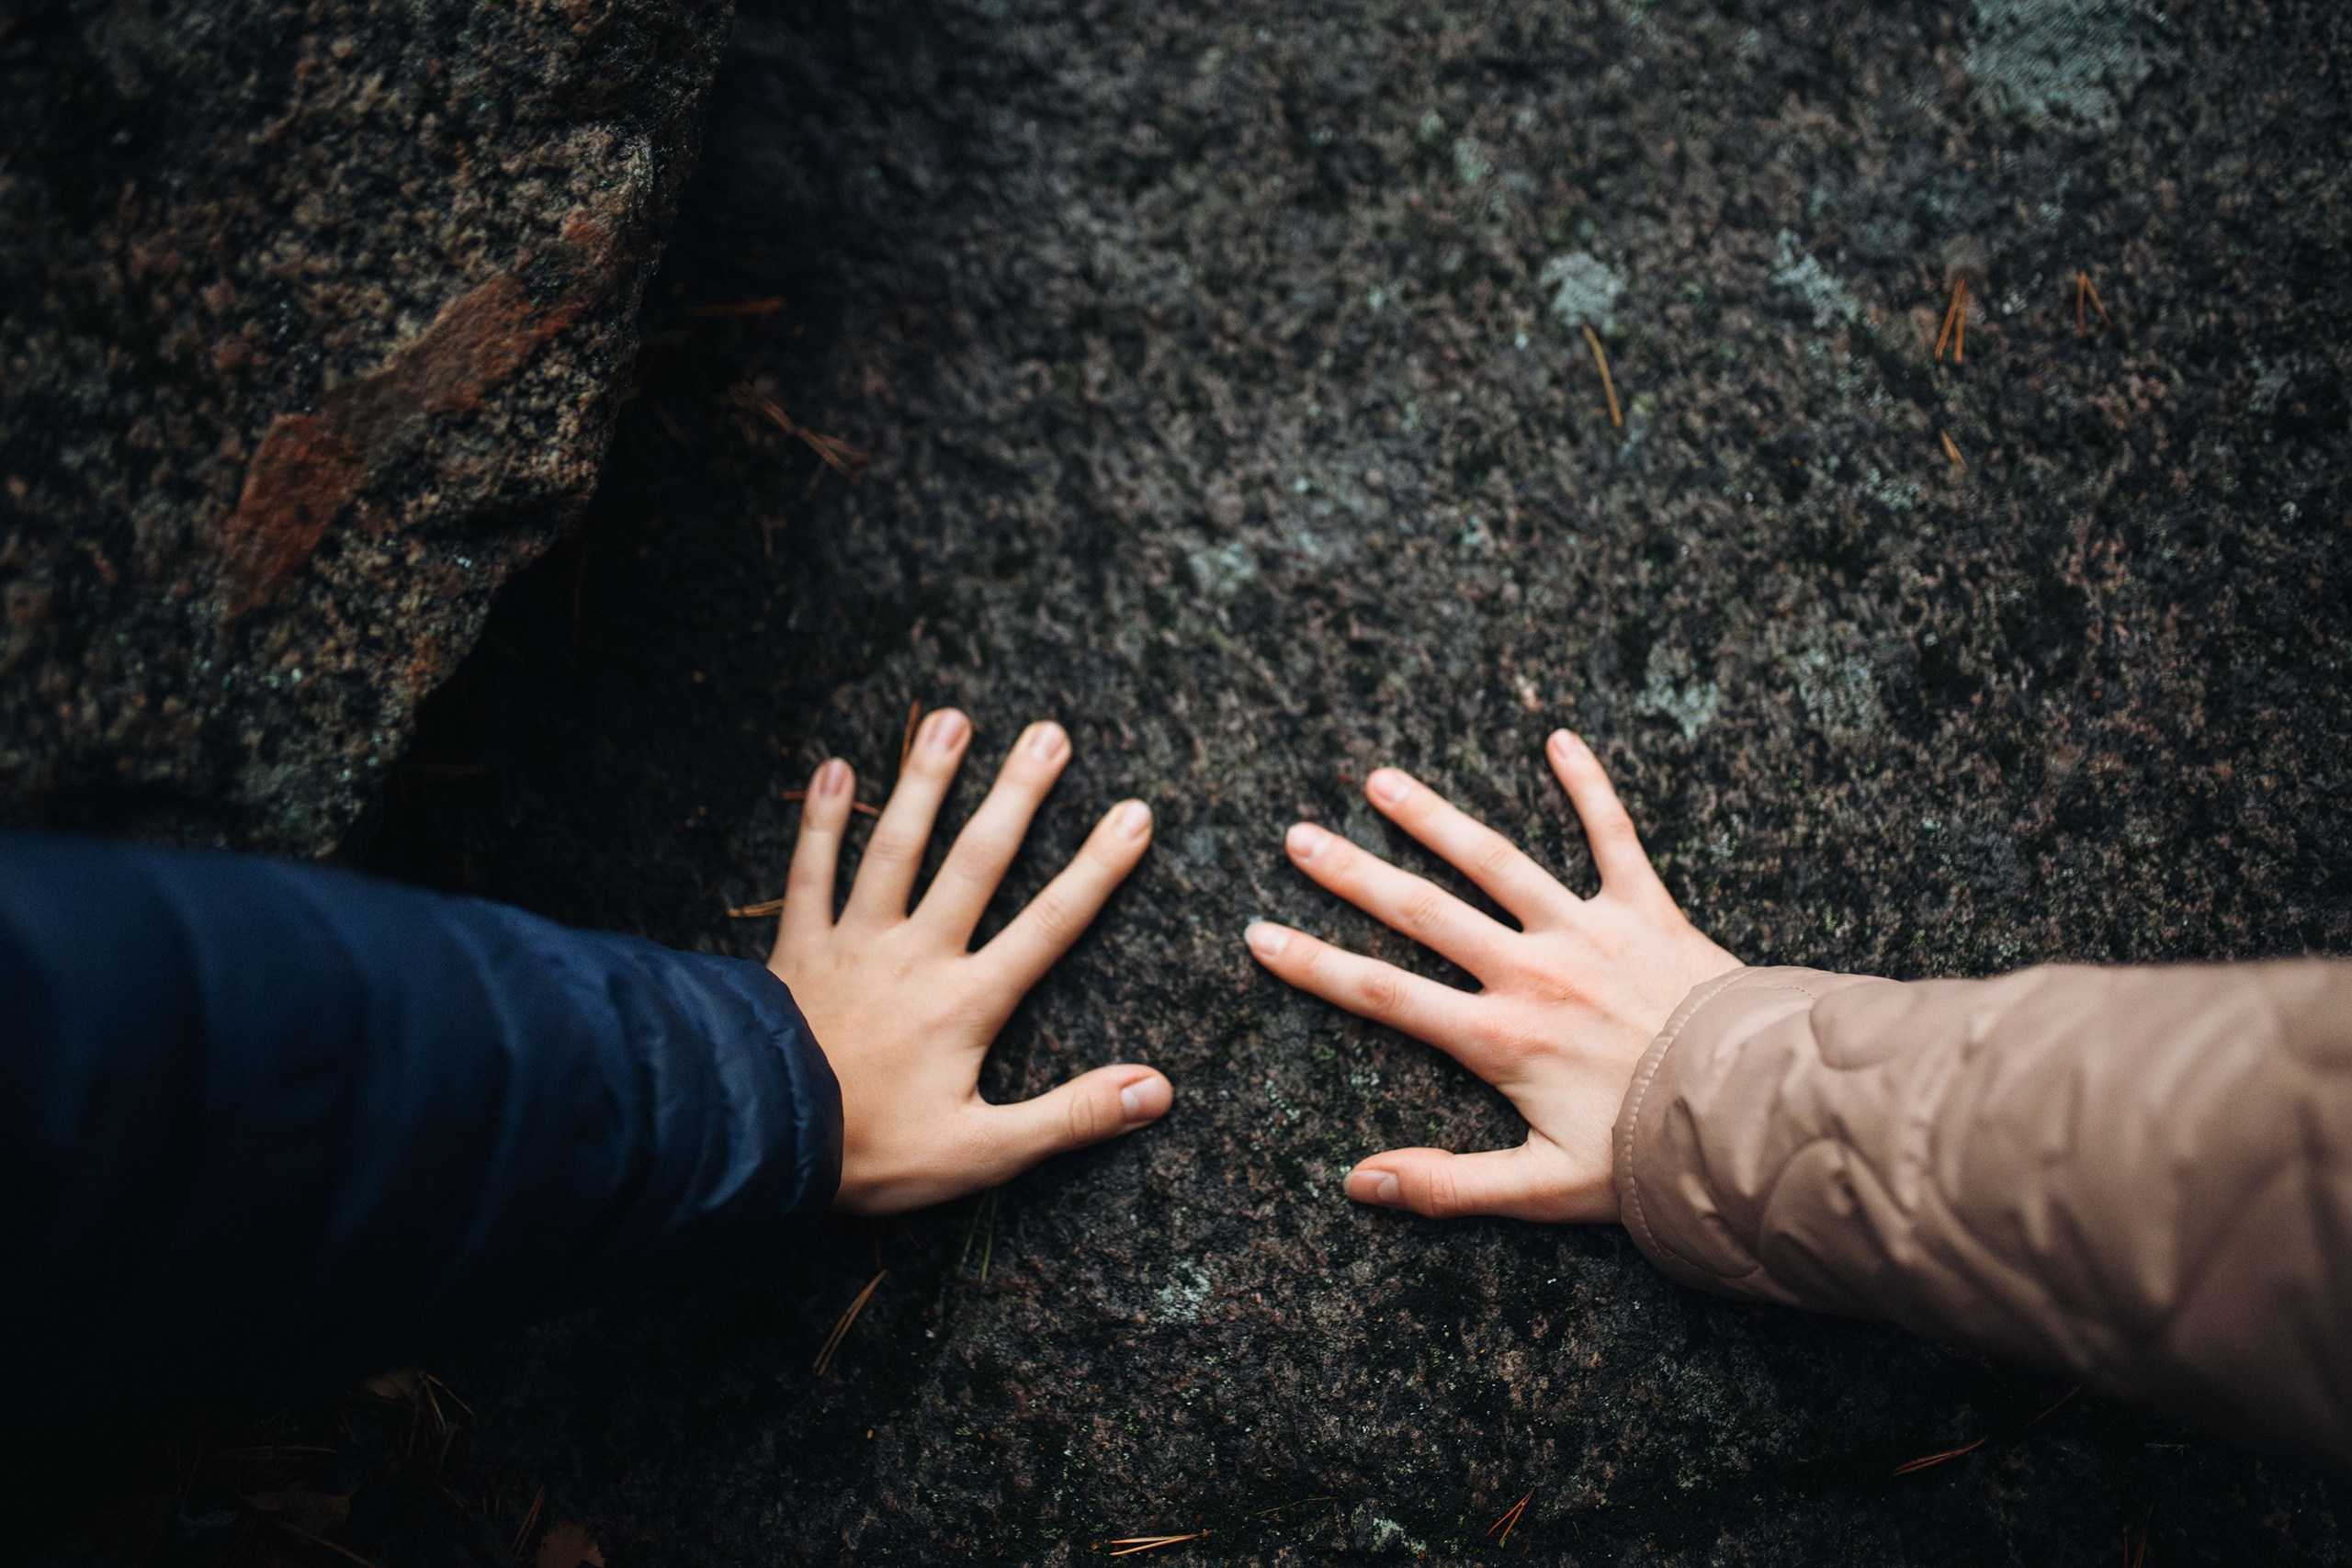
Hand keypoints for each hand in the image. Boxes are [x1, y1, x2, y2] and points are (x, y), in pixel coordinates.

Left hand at [768, 709, 1171, 1213]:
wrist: (760, 1143)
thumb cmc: (873, 1153)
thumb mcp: (984, 1151)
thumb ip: (1071, 1116)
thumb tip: (1157, 1091)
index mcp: (966, 1003)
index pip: (1050, 925)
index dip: (1097, 869)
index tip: (1133, 814)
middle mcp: (915, 955)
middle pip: (978, 862)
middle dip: (1018, 795)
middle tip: (1051, 734)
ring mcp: (852, 943)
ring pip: (897, 847)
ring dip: (926, 781)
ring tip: (953, 719)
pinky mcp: (796, 948)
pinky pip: (809, 873)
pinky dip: (820, 821)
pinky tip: (836, 768)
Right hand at [1245, 730, 1739, 1221]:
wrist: (1751, 1113)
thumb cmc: (1649, 1157)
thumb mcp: (1542, 1189)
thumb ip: (1447, 1186)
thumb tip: (1360, 1184)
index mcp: (1498, 1038)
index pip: (1383, 993)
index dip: (1314, 965)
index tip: (1261, 934)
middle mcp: (1531, 972)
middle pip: (1421, 912)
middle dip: (1351, 874)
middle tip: (1298, 838)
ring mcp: (1588, 932)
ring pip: (1497, 861)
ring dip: (1435, 817)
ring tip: (1382, 781)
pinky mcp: (1647, 910)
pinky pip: (1615, 835)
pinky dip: (1589, 786)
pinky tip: (1558, 739)